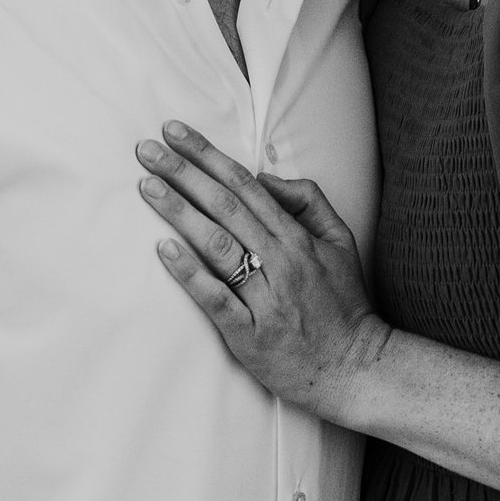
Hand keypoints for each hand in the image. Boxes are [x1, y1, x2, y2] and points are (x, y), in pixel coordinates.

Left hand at [136, 124, 387, 418]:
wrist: (353, 368)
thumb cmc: (342, 305)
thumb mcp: (341, 242)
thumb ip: (308, 201)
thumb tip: (265, 177)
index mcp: (297, 237)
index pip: (245, 185)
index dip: (208, 155)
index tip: (175, 133)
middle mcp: (281, 261)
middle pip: (224, 206)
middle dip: (183, 174)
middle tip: (146, 150)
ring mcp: (265, 298)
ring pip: (218, 245)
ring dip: (180, 212)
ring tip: (147, 186)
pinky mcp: (250, 334)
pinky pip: (216, 298)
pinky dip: (190, 273)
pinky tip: (164, 250)